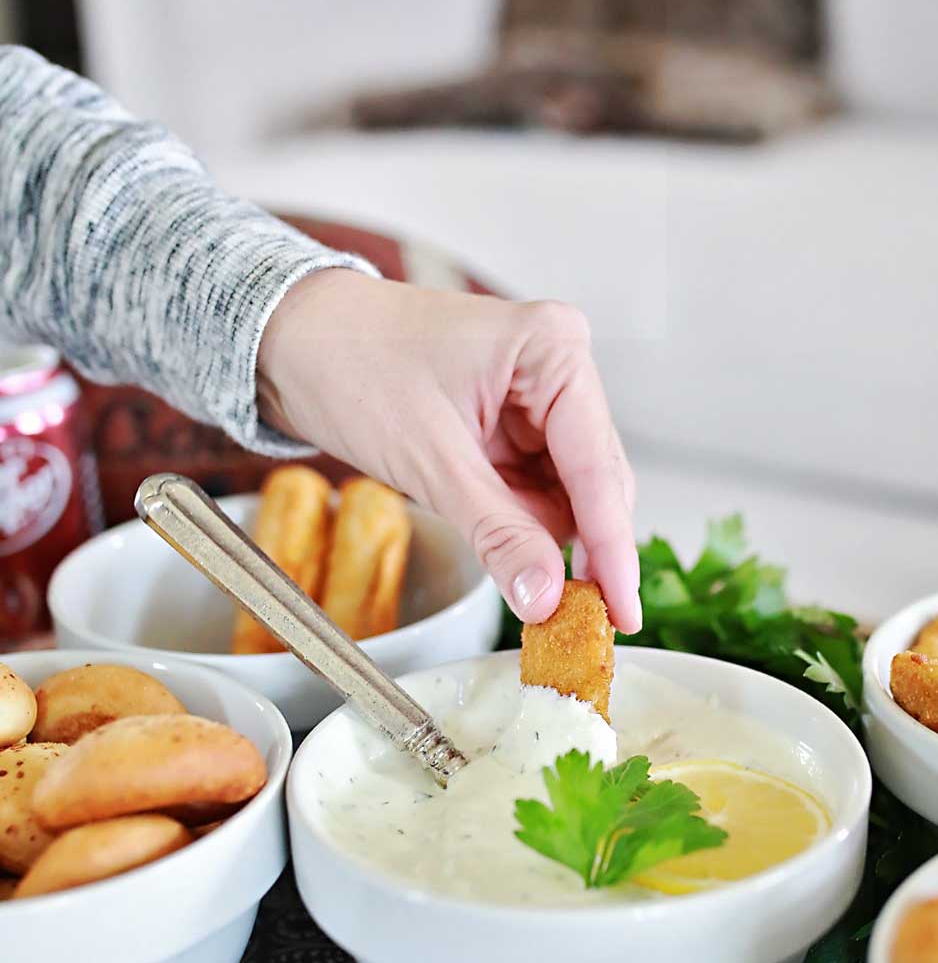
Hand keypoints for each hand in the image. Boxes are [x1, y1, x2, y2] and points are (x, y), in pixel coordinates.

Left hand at [257, 269, 639, 631]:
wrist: (289, 337)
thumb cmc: (350, 361)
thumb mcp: (429, 459)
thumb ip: (497, 531)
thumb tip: (545, 597)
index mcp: (553, 350)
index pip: (600, 468)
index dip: (614, 550)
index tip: (623, 613)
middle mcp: (556, 369)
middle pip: (596, 483)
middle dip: (585, 552)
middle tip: (580, 624)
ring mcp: (535, 400)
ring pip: (568, 495)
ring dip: (548, 543)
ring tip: (533, 591)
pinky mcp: (508, 427)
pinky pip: (534, 492)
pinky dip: (523, 530)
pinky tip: (513, 559)